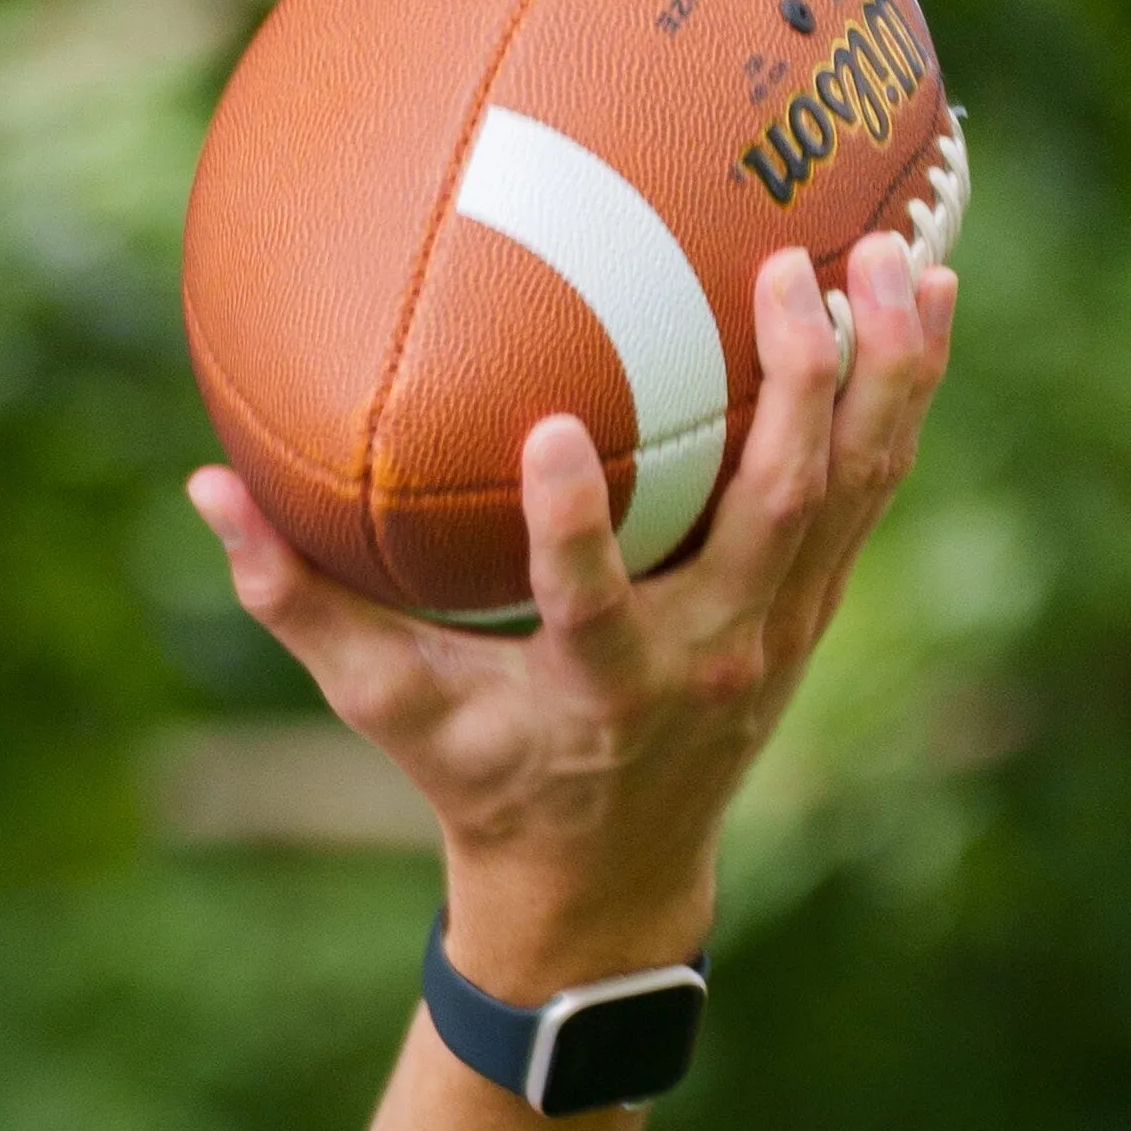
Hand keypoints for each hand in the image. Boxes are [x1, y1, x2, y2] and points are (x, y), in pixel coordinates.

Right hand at [190, 225, 960, 1000]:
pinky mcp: (813, 603)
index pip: (589, 606)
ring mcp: (776, 629)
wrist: (606, 878)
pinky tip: (923, 287)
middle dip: (788, 394)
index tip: (546, 435)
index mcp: (596, 693)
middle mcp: (706, 656)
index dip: (574, 529)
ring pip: (853, 484)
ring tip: (886, 252)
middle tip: (780, 275)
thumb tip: (207, 486)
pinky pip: (876, 480)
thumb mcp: (387, 708)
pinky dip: (905, 387)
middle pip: (773, 514)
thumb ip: (302, 603)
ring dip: (879, 370)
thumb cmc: (481, 778)